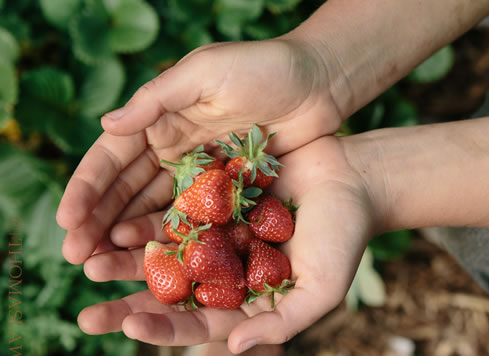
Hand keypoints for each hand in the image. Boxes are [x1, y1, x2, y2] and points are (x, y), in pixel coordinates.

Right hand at [56, 38, 343, 263]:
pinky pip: (196, 218)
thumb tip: (106, 125)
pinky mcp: (229, 191)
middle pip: (127, 190)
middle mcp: (174, 147)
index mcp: (161, 117)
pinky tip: (154, 261)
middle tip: (74, 256)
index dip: (88, 188)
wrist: (318, 84)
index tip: (67, 221)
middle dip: (99, 221)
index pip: (113, 157)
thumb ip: (158, 99)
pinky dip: (173, 238)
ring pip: (156, 208)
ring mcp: (201, 172)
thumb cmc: (263, 67)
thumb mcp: (207, 72)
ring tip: (101, 266)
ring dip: (128, 237)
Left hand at [76, 136, 378, 352]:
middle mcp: (227, 268)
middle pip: (173, 294)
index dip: (166, 329)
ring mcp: (219, 233)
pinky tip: (120, 223)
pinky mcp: (217, 199)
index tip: (133, 328)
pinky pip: (177, 210)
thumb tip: (233, 347)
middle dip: (131, 306)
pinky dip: (150, 219)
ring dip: (129, 263)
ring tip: (91, 268)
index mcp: (248, 298)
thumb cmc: (345, 238)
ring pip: (167, 253)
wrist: (354, 180)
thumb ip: (281, 321)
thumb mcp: (321, 288)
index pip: (201, 322)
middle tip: (88, 316)